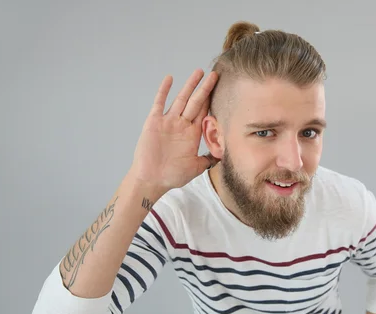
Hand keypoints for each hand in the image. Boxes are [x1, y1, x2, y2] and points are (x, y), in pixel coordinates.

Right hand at [129, 68, 218, 194]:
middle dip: (205, 88)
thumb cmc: (172, 175)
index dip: (212, 101)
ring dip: (189, 85)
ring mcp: (168, 122)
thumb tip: (223, 156)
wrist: (152, 179)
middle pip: (196, 102)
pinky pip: (160, 103)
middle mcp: (181, 125)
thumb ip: (209, 160)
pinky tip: (170, 78)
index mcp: (192, 134)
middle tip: (214, 75)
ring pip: (181, 99)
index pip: (204, 112)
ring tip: (198, 72)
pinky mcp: (154, 122)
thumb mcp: (196, 167)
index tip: (221, 89)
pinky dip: (164, 90)